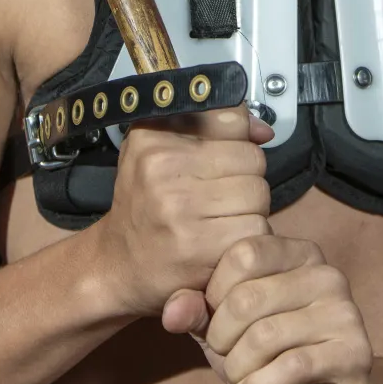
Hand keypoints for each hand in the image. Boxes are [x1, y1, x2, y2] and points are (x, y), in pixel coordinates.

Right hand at [96, 105, 273, 319]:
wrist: (118, 263)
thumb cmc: (146, 202)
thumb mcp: (160, 149)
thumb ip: (213, 127)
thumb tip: (263, 131)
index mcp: (155, 137)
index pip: (232, 120)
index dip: (238, 141)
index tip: (224, 157)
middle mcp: (164, 168)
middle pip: (252, 160)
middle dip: (247, 178)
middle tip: (223, 196)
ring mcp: (180, 208)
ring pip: (258, 195)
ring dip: (251, 210)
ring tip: (223, 218)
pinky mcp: (198, 247)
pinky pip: (254, 230)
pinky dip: (248, 237)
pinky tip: (225, 240)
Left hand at [193, 235, 377, 383]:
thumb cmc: (269, 358)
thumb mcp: (225, 329)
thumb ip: (199, 312)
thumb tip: (172, 311)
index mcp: (298, 253)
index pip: (241, 254)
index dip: (214, 294)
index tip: (214, 322)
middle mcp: (327, 275)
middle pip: (248, 298)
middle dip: (221, 339)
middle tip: (222, 359)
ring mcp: (345, 313)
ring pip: (266, 336)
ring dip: (237, 369)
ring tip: (236, 382)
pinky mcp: (354, 354)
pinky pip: (292, 366)